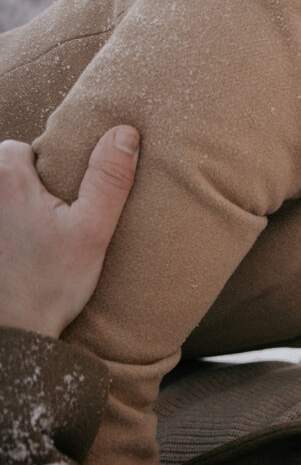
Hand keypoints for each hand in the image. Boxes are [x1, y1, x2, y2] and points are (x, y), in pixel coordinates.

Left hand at [0, 126, 138, 337]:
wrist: (15, 332)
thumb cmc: (52, 283)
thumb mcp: (93, 230)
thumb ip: (109, 179)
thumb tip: (124, 133)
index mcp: (6, 180)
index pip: (19, 149)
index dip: (44, 170)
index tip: (62, 200)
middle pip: (2, 172)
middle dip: (26, 188)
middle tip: (51, 221)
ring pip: (1, 197)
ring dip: (14, 209)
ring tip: (35, 238)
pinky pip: (0, 221)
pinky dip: (9, 230)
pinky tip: (21, 253)